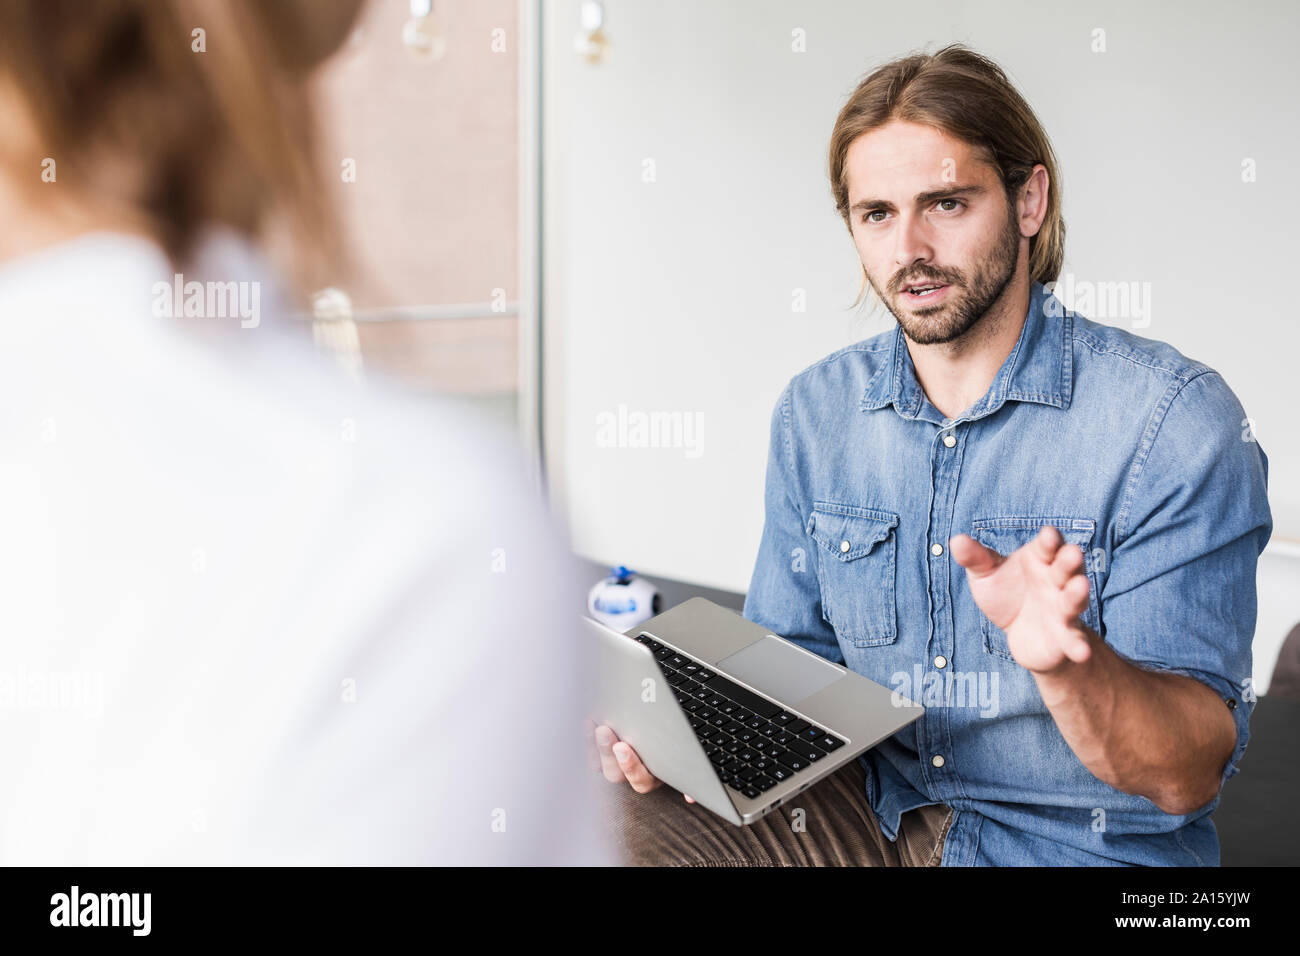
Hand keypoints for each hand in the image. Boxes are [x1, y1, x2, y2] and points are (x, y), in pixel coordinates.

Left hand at [587, 722, 694, 802]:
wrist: (663, 713)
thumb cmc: (677, 730)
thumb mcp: (687, 748)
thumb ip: (690, 770)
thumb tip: (690, 797)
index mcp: (656, 776)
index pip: (641, 781)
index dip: (630, 767)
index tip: (623, 747)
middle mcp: (633, 774)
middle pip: (616, 774)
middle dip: (608, 752)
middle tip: (604, 730)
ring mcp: (615, 764)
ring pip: (600, 765)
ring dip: (594, 746)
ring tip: (594, 725)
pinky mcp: (601, 752)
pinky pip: (589, 752)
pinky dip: (585, 738)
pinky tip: (586, 720)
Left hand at [949, 525, 1093, 673]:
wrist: (1018, 633)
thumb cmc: (1005, 594)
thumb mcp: (986, 575)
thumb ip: (975, 558)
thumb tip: (956, 540)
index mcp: (1040, 559)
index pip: (1047, 546)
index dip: (1048, 540)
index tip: (1047, 534)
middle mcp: (1057, 581)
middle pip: (1066, 568)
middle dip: (1070, 560)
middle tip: (1073, 552)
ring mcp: (1063, 608)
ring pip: (1074, 599)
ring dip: (1078, 594)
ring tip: (1080, 586)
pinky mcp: (1065, 636)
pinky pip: (1073, 640)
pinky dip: (1078, 645)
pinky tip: (1081, 652)